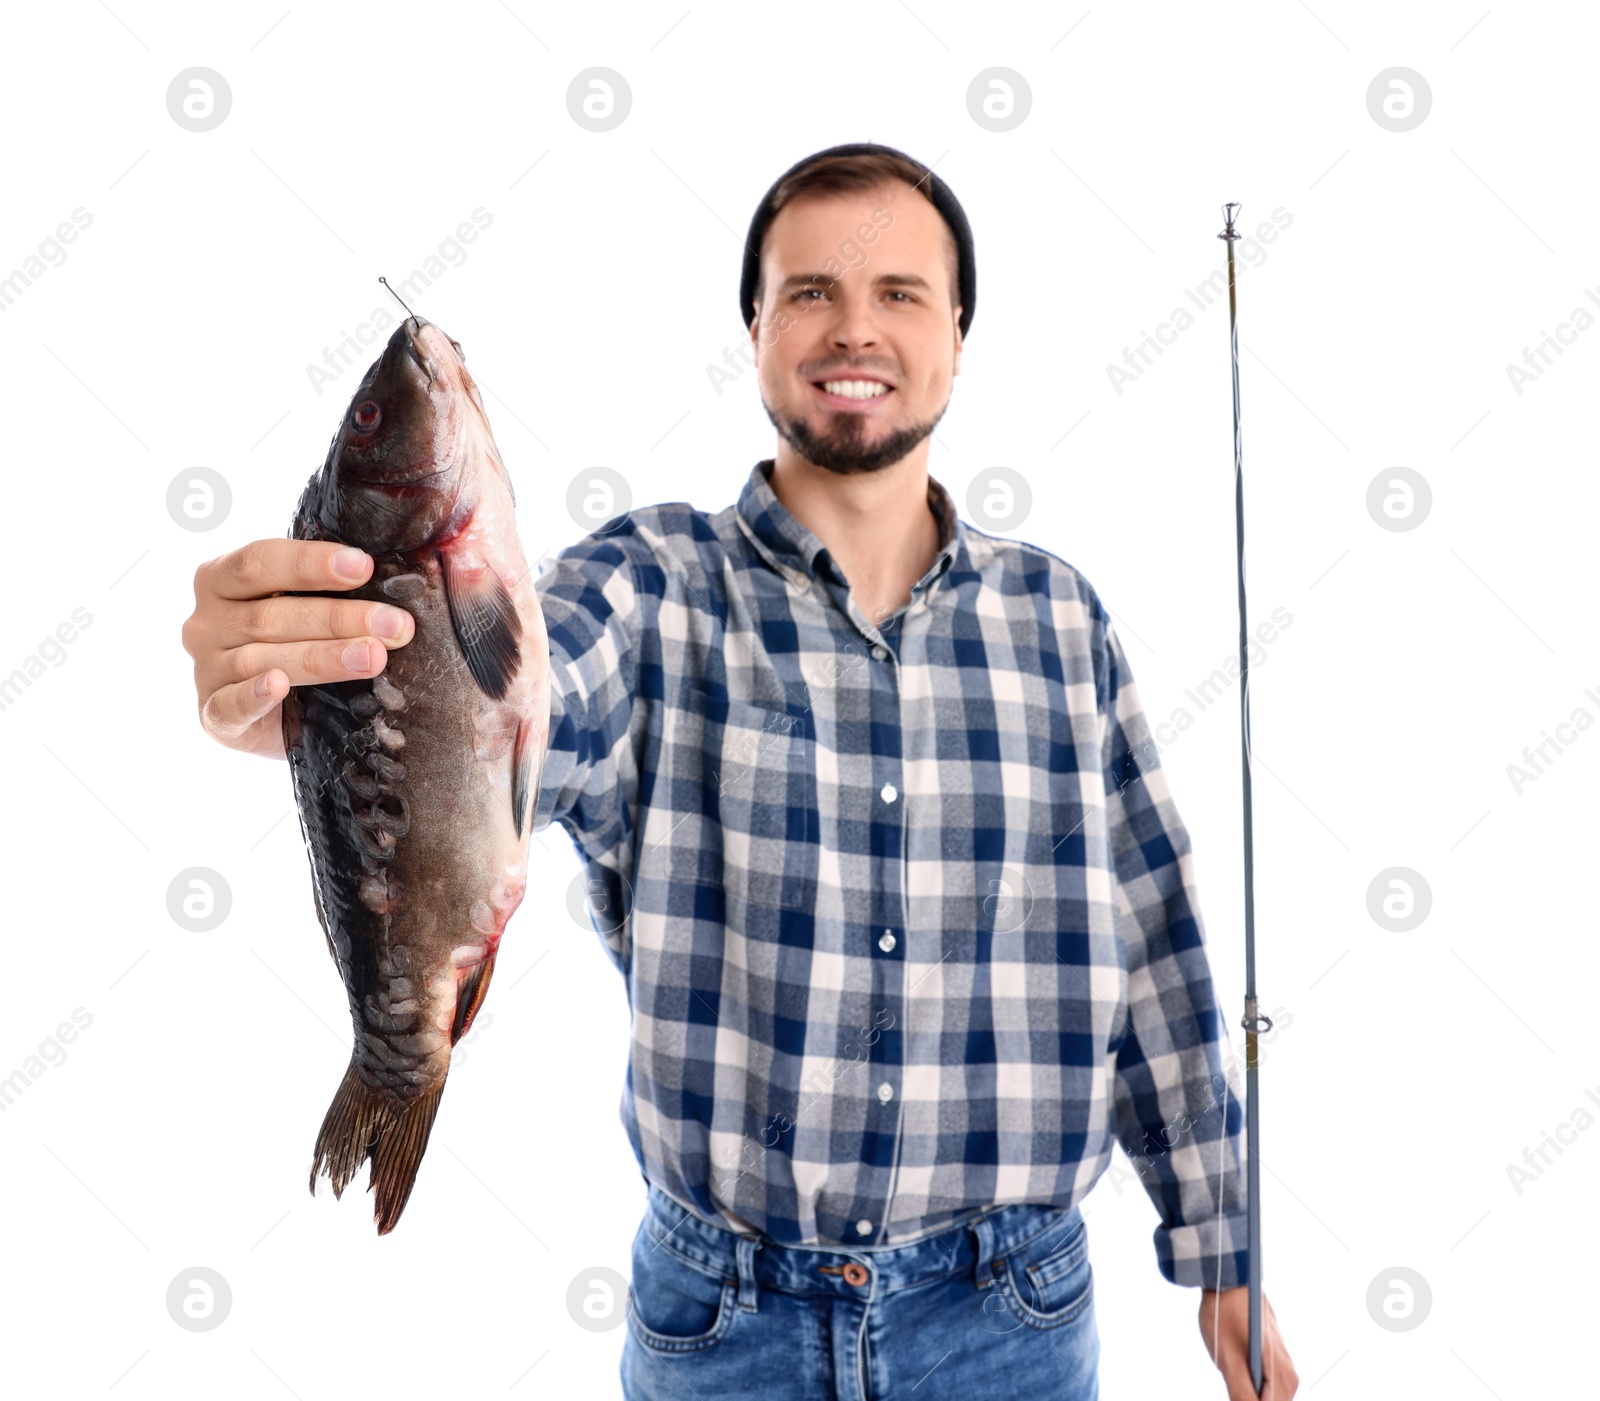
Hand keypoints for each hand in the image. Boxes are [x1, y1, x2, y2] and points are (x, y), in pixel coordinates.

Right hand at [181, 539, 415, 759]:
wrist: (288, 714)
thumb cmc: (304, 640)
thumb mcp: (313, 603)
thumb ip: (337, 581)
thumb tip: (409, 564)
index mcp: (221, 578)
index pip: (260, 561)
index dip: (311, 563)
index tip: (364, 567)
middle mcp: (206, 621)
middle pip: (272, 614)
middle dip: (340, 618)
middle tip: (396, 626)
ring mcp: (206, 669)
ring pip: (263, 659)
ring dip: (323, 658)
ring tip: (374, 658)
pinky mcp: (213, 716)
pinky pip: (229, 707)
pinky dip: (254, 697)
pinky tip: (278, 687)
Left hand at [1199, 1286, 1297, 1398]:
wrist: (1227, 1280)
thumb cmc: (1225, 1315)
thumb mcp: (1228, 1358)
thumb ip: (1240, 1392)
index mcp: (1281, 1376)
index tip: (1234, 1383)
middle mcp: (1289, 1375)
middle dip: (1248, 1397)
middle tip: (1231, 1372)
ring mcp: (1283, 1368)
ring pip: (1267, 1397)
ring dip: (1247, 1391)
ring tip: (1232, 1363)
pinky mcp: (1273, 1361)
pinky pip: (1264, 1387)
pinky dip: (1249, 1384)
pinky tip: (1234, 1363)